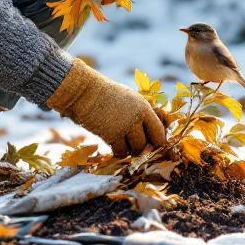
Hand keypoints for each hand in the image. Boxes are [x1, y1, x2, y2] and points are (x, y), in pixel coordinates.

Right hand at [46, 59, 167, 156]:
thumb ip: (142, 112)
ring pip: (137, 149)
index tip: (157, 145)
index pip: (160, 130)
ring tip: (124, 142)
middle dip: (146, 147)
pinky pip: (121, 152)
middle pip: (151, 143)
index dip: (160, 140)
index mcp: (144, 106)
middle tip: (139, 146)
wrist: (84, 92)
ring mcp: (125, 127)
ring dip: (132, 150)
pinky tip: (114, 145)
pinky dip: (119, 152)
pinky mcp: (112, 136)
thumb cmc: (106, 95)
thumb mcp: (129, 99)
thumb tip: (154, 128)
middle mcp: (137, 117)